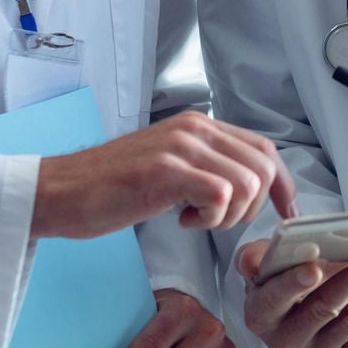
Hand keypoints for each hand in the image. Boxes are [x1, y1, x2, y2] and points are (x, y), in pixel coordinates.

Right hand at [32, 111, 297, 239]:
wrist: (60, 191)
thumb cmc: (111, 187)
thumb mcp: (169, 167)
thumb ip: (206, 167)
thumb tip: (248, 187)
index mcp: (199, 126)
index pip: (263, 149)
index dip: (282, 185)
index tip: (286, 213)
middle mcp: (195, 128)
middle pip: (263, 167)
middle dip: (251, 207)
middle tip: (216, 221)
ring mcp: (180, 147)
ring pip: (246, 183)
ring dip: (228, 216)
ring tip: (194, 219)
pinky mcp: (166, 171)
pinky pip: (221, 196)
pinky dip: (209, 218)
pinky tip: (180, 220)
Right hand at [239, 237, 347, 347]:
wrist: (293, 306)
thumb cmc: (279, 277)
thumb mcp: (262, 262)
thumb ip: (254, 257)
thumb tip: (252, 263)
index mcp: (259, 315)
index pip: (276, 299)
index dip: (295, 284)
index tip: (315, 269)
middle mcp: (282, 343)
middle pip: (323, 309)